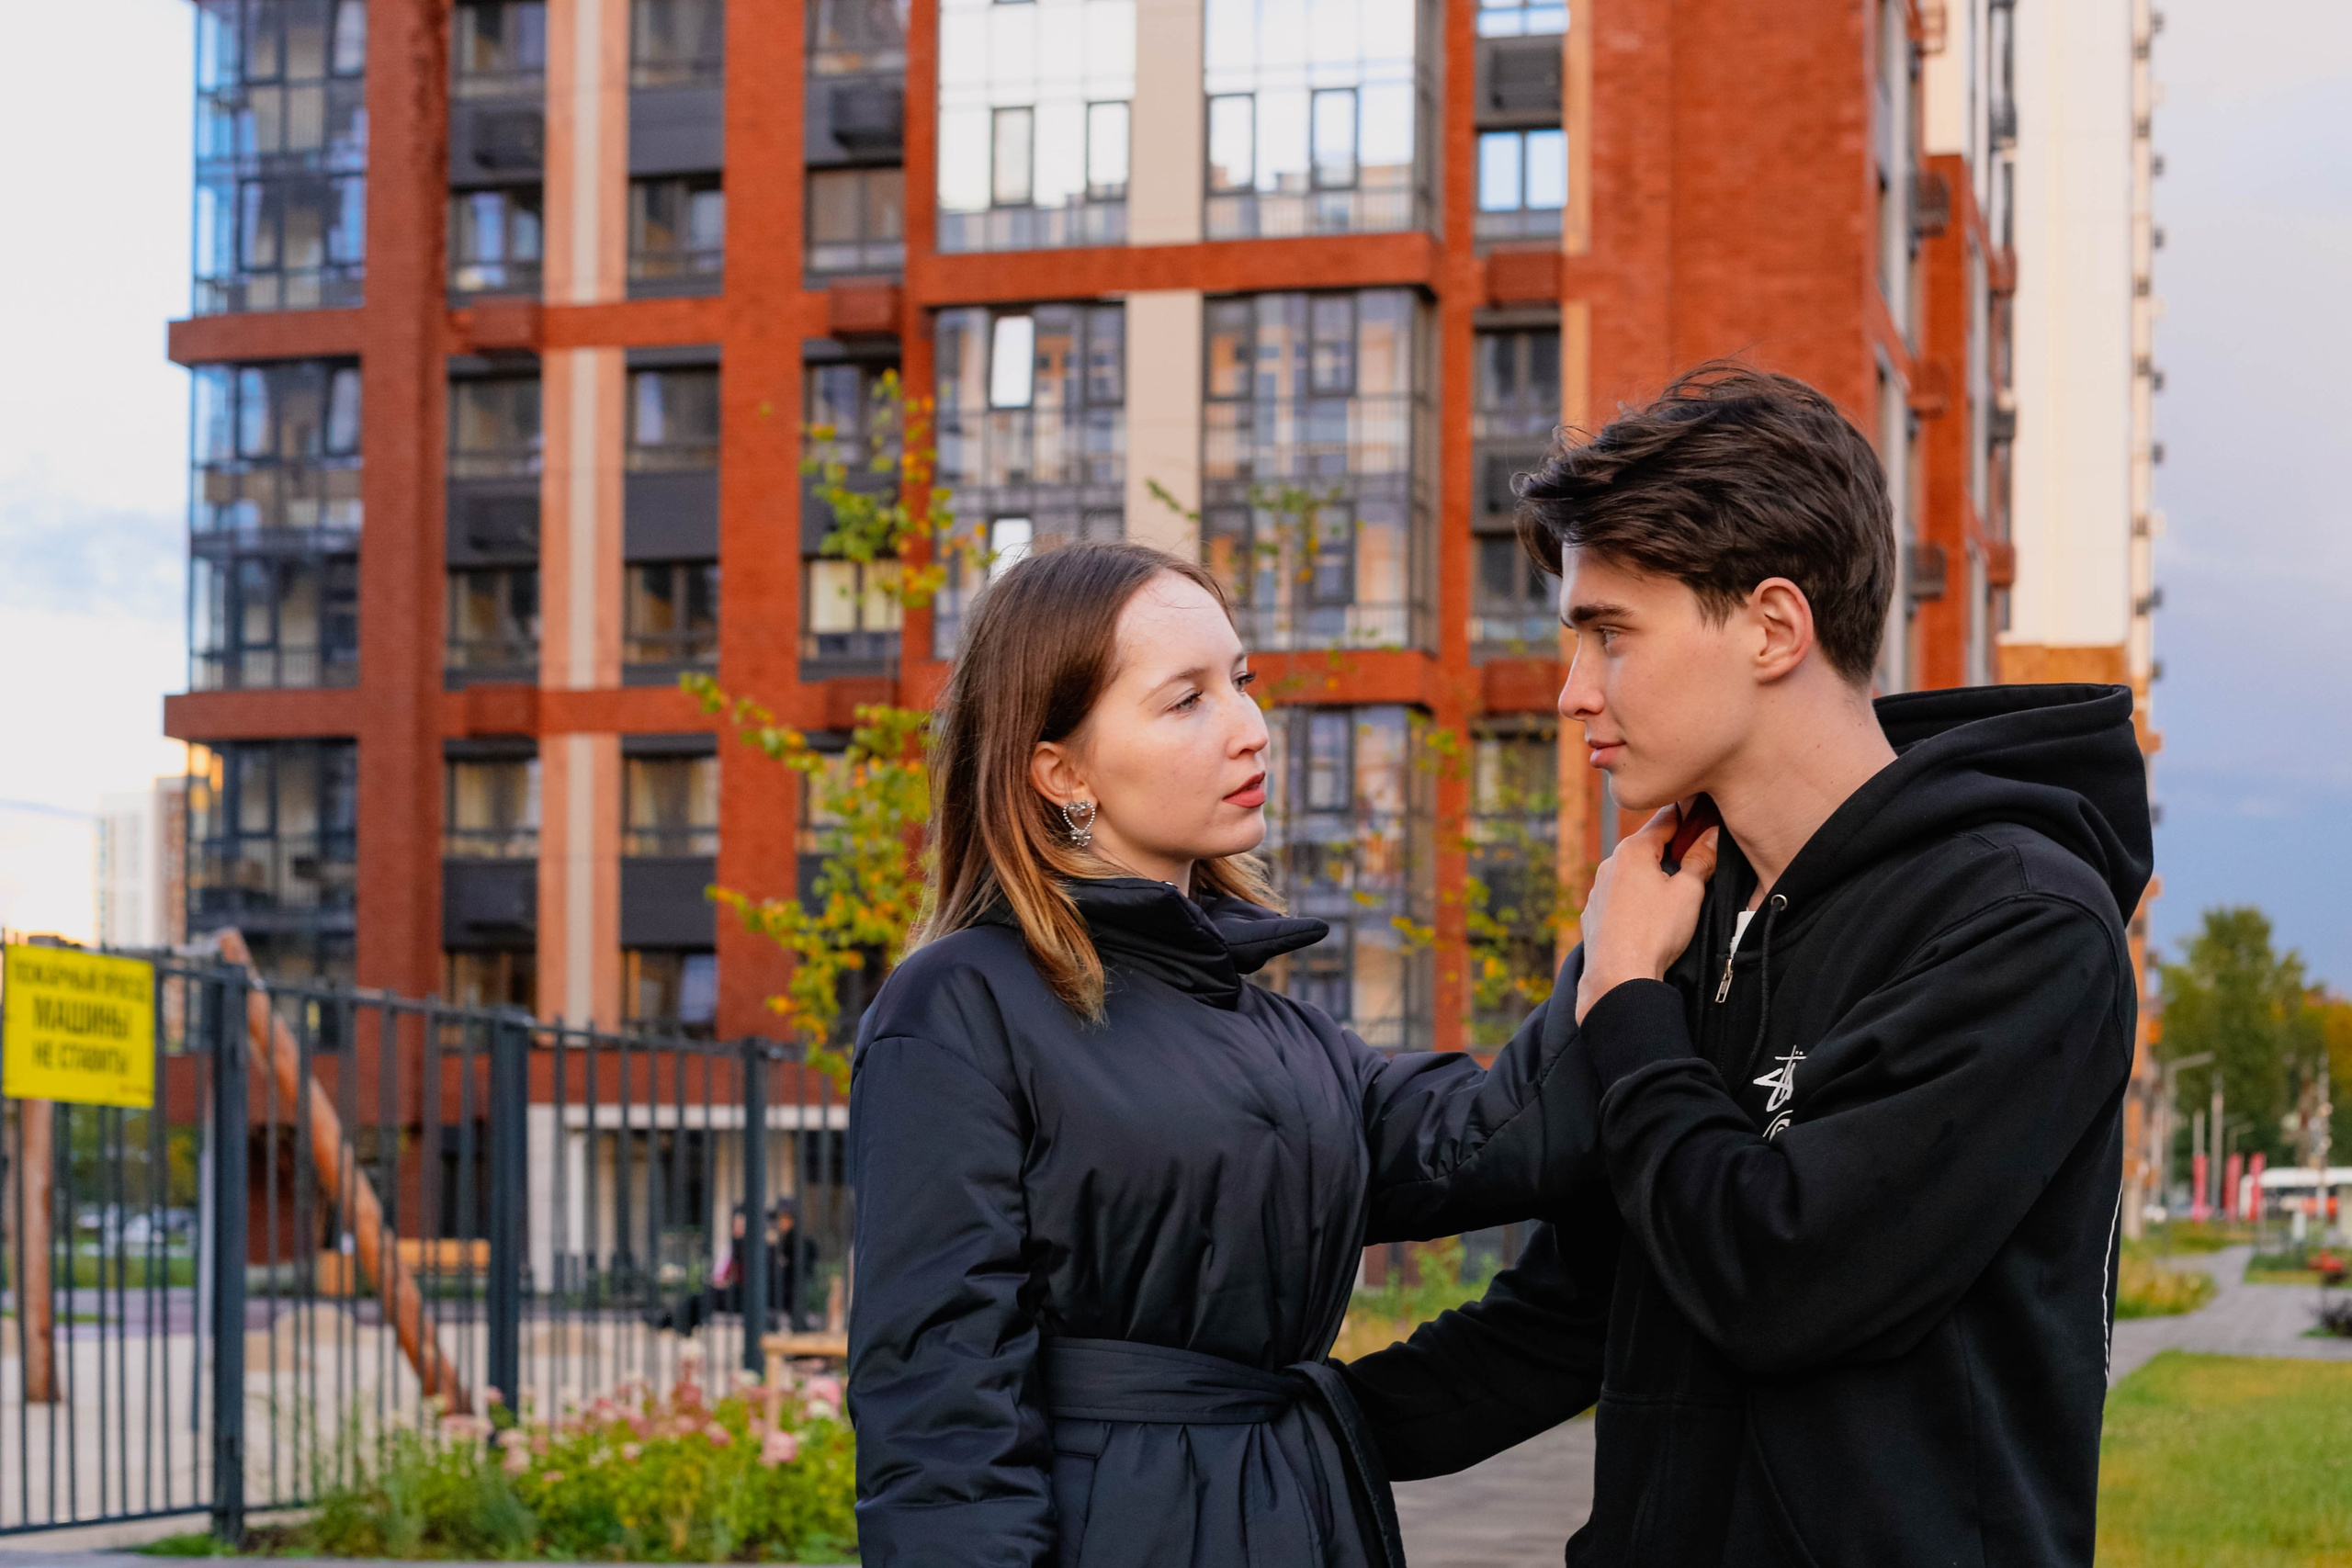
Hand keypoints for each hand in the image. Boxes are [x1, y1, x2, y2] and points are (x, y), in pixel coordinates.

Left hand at [1575, 805, 1720, 1022]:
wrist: (1618, 976)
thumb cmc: (1655, 932)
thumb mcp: (1689, 892)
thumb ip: (1701, 860)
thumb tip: (1711, 836)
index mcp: (1632, 851)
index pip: (1666, 819)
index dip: (1689, 815)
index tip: (1704, 814)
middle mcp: (1609, 865)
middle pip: (1647, 847)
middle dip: (1671, 851)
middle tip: (1697, 862)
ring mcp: (1598, 890)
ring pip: (1631, 874)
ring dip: (1651, 877)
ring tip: (1674, 897)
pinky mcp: (1593, 914)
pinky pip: (1619, 897)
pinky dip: (1635, 900)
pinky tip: (1649, 918)